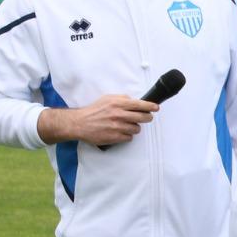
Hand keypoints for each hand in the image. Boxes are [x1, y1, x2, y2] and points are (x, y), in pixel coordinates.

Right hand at [41, 93, 157, 146]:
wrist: (80, 123)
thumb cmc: (94, 111)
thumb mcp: (107, 99)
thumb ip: (121, 98)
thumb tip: (134, 100)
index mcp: (118, 104)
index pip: (140, 104)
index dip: (150, 106)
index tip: (156, 108)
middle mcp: (119, 115)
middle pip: (143, 117)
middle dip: (147, 118)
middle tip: (146, 118)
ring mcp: (118, 127)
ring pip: (137, 129)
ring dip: (134, 127)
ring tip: (125, 125)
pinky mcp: (115, 137)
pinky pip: (129, 137)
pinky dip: (126, 135)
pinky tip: (119, 132)